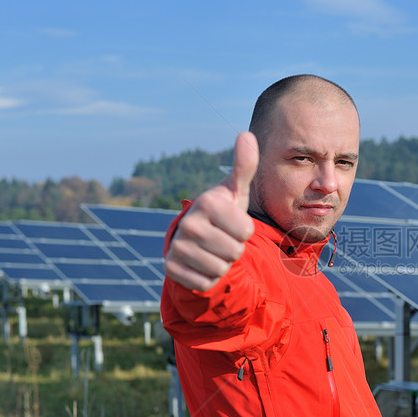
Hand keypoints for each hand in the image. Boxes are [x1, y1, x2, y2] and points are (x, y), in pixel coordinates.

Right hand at [164, 131, 258, 290]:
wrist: (194, 240)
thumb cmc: (221, 213)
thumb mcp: (234, 191)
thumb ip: (244, 166)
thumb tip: (246, 134)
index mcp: (207, 202)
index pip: (246, 232)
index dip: (244, 232)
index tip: (231, 223)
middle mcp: (189, 223)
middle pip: (234, 252)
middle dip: (233, 249)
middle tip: (221, 239)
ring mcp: (178, 247)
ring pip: (221, 269)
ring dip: (222, 264)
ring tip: (212, 250)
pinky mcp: (171, 268)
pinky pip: (205, 282)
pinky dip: (208, 277)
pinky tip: (201, 264)